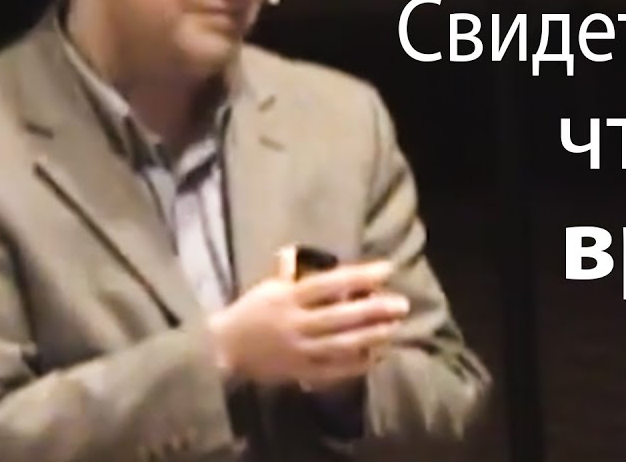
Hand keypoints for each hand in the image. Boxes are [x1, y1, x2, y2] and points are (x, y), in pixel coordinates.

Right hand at [207, 260, 409, 388]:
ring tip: (394, 329)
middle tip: (402, 304)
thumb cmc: (249, 313)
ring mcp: (298, 350)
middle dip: (373, 310)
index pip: (328, 284)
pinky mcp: (299, 372)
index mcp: (287, 298)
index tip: (386, 269)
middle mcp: (295, 324)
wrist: (223, 350)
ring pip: (340, 344)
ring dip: (370, 337)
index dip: (358, 277)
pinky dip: (354, 365)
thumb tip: (298, 252)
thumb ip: (287, 272)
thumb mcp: (267, 288)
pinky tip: (374, 357)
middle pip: (340, 316)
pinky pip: (331, 370)